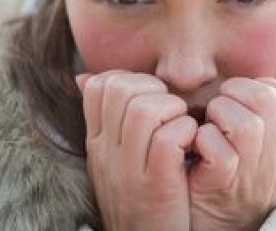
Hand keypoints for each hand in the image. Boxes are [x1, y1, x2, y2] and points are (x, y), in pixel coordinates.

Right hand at [76, 71, 196, 230]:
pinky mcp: (156, 186)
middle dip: (153, 88)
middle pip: (120, 88)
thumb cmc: (139, 197)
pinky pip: (167, 139)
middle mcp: (106, 151)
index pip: (100, 85)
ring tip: (181, 125)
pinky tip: (190, 145)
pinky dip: (185, 131)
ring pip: (145, 109)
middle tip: (170, 109)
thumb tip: (85, 77)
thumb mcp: (112, 158)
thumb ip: (107, 120)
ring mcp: (128, 169)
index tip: (150, 96)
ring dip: (173, 108)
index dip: (130, 78)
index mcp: (97, 141)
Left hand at [188, 77, 275, 230]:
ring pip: (247, 124)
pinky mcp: (223, 186)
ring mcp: (251, 177)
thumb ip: (269, 121)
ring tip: (208, 123)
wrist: (217, 230)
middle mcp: (275, 163)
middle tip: (219, 105)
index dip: (260, 86)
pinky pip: (220, 152)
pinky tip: (197, 143)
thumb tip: (275, 82)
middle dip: (236, 90)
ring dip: (218, 112)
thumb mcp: (261, 153)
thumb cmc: (232, 181)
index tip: (239, 98)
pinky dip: (204, 138)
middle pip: (266, 100)